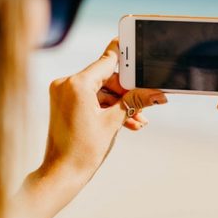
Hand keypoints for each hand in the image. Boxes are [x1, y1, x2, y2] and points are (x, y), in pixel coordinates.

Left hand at [41, 38, 164, 179]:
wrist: (62, 174)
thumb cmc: (83, 151)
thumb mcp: (113, 122)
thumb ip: (135, 102)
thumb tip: (156, 93)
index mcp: (76, 84)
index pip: (107, 60)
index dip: (126, 55)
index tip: (138, 43)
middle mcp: (66, 84)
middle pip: (105, 77)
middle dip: (128, 91)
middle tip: (148, 101)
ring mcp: (63, 93)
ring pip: (100, 91)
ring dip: (120, 104)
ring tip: (140, 120)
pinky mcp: (64, 103)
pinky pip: (91, 99)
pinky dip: (107, 108)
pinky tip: (127, 122)